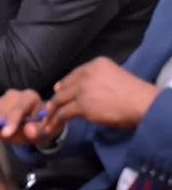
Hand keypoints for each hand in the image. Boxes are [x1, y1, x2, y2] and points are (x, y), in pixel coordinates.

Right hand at [0, 89, 54, 150]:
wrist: (39, 122)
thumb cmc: (44, 123)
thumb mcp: (47, 127)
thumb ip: (39, 129)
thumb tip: (29, 131)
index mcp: (29, 97)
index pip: (18, 109)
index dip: (11, 122)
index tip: (5, 135)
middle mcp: (12, 96)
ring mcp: (0, 102)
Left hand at [44, 57, 158, 131]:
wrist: (143, 103)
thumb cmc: (136, 94)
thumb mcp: (116, 78)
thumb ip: (100, 81)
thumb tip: (89, 93)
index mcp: (96, 64)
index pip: (74, 74)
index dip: (64, 85)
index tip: (58, 92)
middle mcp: (86, 73)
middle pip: (65, 87)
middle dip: (55, 99)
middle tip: (48, 108)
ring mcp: (83, 89)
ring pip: (61, 100)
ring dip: (52, 112)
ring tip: (46, 120)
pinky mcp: (82, 105)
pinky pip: (64, 113)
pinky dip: (56, 120)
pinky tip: (52, 126)